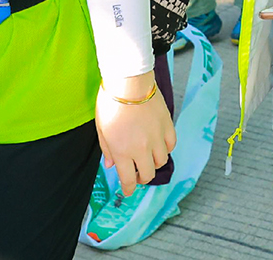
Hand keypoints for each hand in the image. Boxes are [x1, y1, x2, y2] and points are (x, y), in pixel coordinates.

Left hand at [95, 74, 176, 195]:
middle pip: (147, 174)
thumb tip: (111, 164)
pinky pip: (171, 144)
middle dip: (141, 178)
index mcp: (122, 152)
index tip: (128, 190)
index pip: (128, 180)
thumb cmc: (111, 102)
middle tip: (137, 173)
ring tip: (148, 157)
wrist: (129, 81)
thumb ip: (107, 149)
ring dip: (153, 163)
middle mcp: (141, 149)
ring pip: (161, 161)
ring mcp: (156, 137)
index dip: (128, 189)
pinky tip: (159, 144)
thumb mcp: (101, 128)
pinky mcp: (167, 125)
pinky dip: (166, 148)